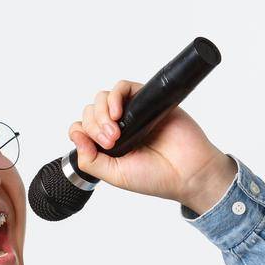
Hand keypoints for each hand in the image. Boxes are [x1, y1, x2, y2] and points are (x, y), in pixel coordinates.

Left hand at [68, 79, 235, 210]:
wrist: (188, 172)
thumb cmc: (156, 177)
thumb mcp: (114, 175)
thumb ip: (90, 160)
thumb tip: (75, 136)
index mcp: (107, 146)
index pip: (82, 128)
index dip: (83, 133)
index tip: (98, 146)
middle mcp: (118, 127)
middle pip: (90, 112)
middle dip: (94, 126)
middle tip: (112, 141)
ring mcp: (132, 113)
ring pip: (103, 98)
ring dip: (102, 113)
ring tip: (116, 132)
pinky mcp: (146, 100)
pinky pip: (123, 87)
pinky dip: (115, 96)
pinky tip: (118, 113)